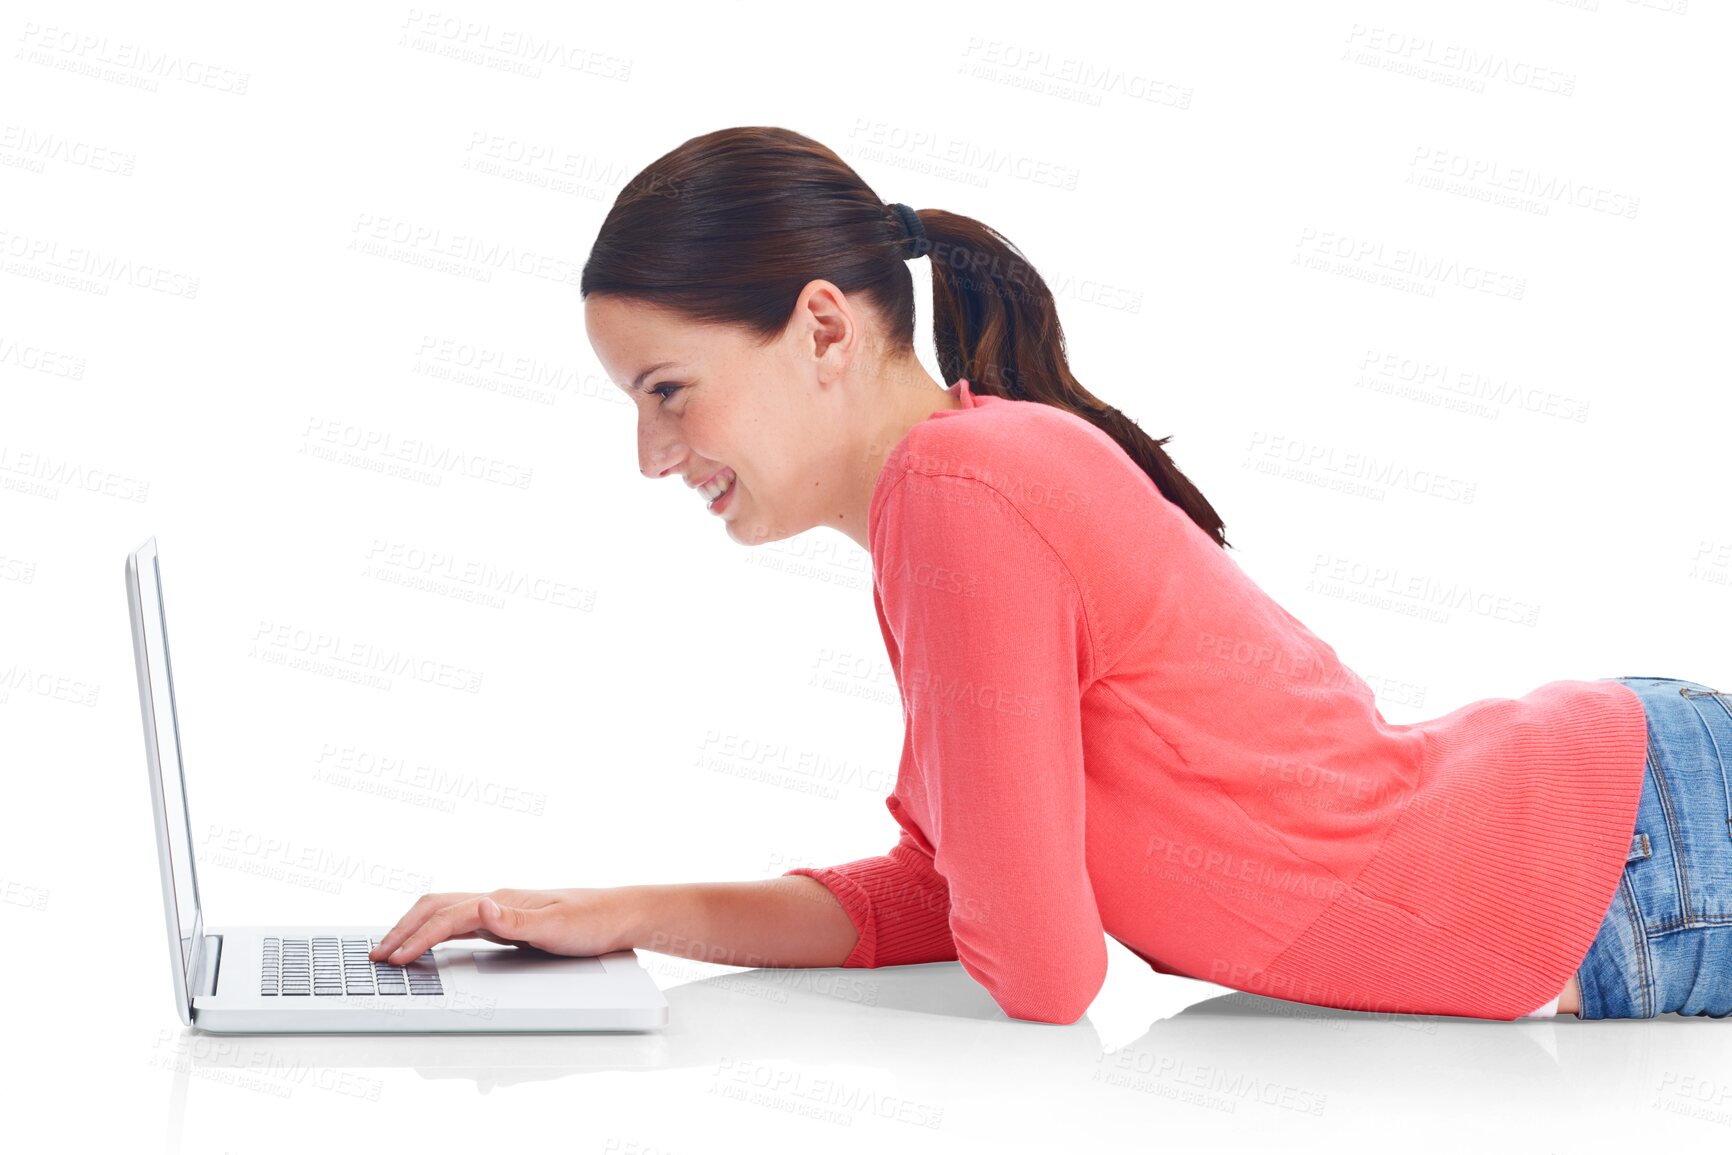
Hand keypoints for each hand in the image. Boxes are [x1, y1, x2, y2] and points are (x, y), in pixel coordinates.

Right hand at [368, 887, 632, 965]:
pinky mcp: (509, 920)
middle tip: (376, 956)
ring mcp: (502, 908)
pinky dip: (434, 931)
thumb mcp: (557, 925)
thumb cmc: (595, 921)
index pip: (448, 917)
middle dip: (403, 930)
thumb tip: (480, 905)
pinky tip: (431, 943)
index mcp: (503, 900)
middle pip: (436, 907)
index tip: (393, 961)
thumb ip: (516, 919)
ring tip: (392, 948)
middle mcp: (498, 900)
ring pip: (445, 911)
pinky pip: (460, 921)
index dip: (417, 939)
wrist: (623, 915)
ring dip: (414, 927)